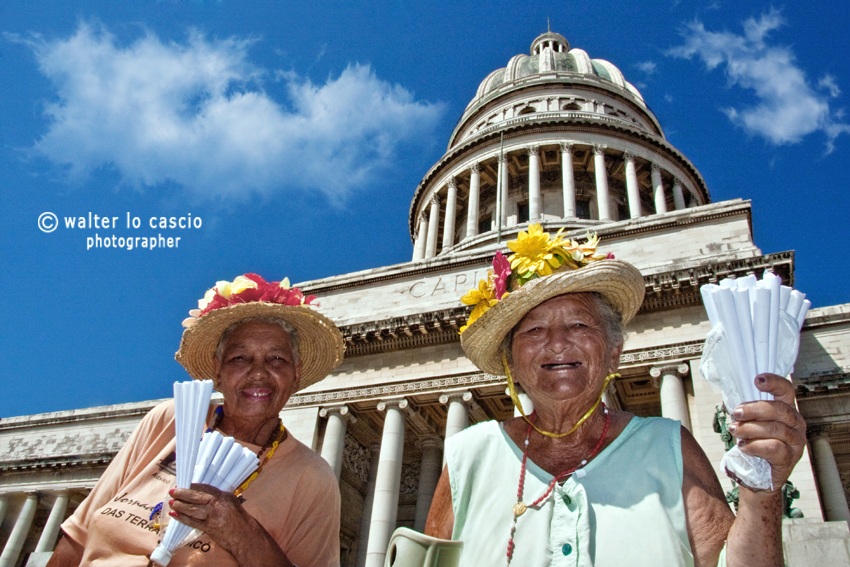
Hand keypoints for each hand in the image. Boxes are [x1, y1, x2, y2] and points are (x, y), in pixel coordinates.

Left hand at [168, 484, 254, 552]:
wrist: (244, 535)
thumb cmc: (240, 518)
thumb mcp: (232, 501)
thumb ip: (220, 497)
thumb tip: (206, 493)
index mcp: (223, 496)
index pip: (205, 488)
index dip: (193, 486)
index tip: (185, 483)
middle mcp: (216, 505)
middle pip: (196, 497)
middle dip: (183, 494)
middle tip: (173, 491)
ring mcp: (211, 516)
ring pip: (192, 509)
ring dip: (180, 506)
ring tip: (171, 502)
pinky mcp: (207, 527)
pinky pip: (192, 522)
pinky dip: (182, 518)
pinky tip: (174, 515)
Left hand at [727, 373, 806, 488]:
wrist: (758, 477)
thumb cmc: (755, 444)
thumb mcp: (751, 424)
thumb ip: (748, 411)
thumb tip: (734, 402)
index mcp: (786, 410)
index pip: (786, 391)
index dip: (774, 383)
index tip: (757, 380)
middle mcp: (796, 424)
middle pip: (779, 409)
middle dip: (754, 409)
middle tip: (736, 413)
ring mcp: (795, 442)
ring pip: (775, 429)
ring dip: (750, 429)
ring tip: (734, 431)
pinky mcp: (790, 459)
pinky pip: (773, 448)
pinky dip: (755, 446)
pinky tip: (744, 447)